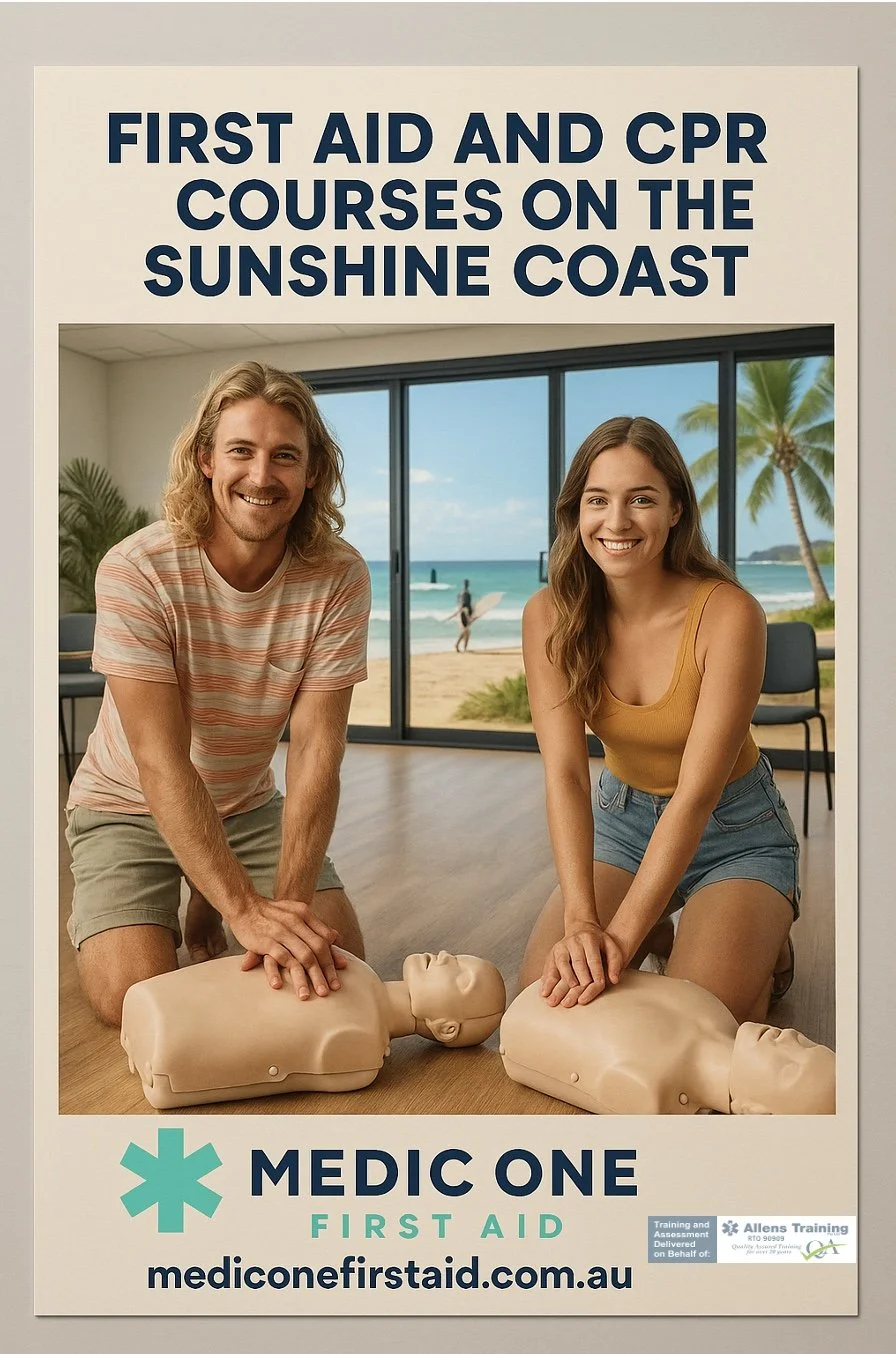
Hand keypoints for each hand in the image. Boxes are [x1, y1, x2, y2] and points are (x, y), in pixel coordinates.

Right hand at [229, 894, 348, 998]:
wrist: (245, 905)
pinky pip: (278, 958)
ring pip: (302, 957)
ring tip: (307, 995)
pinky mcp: (266, 940)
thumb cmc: (274, 913)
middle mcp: (296, 922)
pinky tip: (280, 986)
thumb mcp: (297, 912)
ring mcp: (281, 932)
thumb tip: (338, 939)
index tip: (338, 975)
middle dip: (324, 973)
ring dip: (306, 978)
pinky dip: (279, 973)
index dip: (332, 959)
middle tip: (328, 991)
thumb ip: (317, 926)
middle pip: (317, 950)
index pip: (325, 939)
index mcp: (305, 915)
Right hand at [541, 921, 625, 1007]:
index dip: (597, 973)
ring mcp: (561, 946)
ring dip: (562, 980)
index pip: (594, 959)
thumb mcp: (611, 946)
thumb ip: (615, 962)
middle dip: (579, 979)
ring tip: (560, 995)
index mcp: (589, 939)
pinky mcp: (552, 952)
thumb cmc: (598, 942)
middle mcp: (573, 941)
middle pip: (577, 962)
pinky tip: (545, 991)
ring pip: (561, 963)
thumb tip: (614, 980)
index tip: (598, 986)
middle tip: (580, 996)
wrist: (581, 928)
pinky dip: (547, 980)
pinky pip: (549, 966)